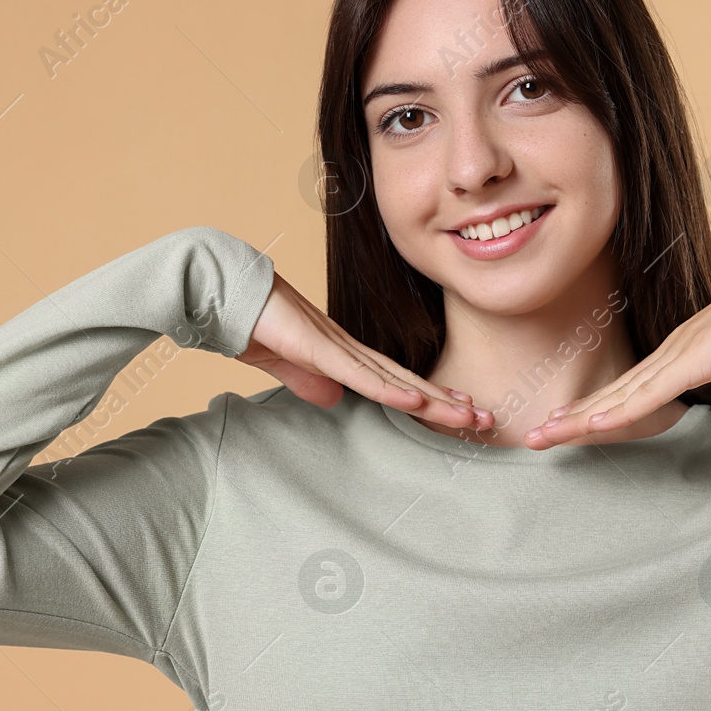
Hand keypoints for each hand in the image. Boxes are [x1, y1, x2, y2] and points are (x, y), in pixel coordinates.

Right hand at [234, 270, 492, 431]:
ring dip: (434, 400)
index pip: (397, 380)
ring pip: (396, 380)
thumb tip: (330, 400)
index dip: (432, 397)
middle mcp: (350, 348)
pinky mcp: (319, 347)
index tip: (463, 410)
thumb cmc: (249, 322)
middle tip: (489, 419)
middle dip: (449, 402)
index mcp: (344, 353)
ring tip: (471, 416)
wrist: (221, 290)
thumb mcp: (285, 363)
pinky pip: (361, 375)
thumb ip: (309, 380)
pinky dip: (390, 389)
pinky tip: (417, 402)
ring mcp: (337, 347)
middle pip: (409, 381)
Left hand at [525, 266, 710, 448]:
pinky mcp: (688, 364)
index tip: (564, 419)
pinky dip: (618, 413)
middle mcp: (664, 356)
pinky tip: (593, 426)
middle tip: (534, 436)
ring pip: (617, 398)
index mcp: (672, 354)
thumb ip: (710, 363)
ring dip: (579, 420)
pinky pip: (647, 396)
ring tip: (546, 434)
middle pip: (609, 395)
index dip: (591, 406)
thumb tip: (704, 372)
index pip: (624, 388)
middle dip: (570, 418)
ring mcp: (673, 359)